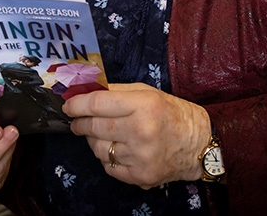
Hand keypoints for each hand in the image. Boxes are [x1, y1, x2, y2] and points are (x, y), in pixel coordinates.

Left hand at [63, 82, 211, 188]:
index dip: (77, 104)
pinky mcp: (140, 176)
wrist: (199, 144)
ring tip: (101, 134)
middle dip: (80, 123)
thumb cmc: (172, 113)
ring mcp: (140, 157)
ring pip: (98, 149)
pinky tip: (116, 149)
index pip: (97, 104)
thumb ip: (116, 91)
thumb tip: (84, 90)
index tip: (68, 106)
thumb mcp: (147, 92)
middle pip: (94, 127)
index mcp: (143, 106)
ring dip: (93, 140)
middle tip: (76, 121)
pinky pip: (109, 167)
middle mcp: (141, 132)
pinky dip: (107, 157)